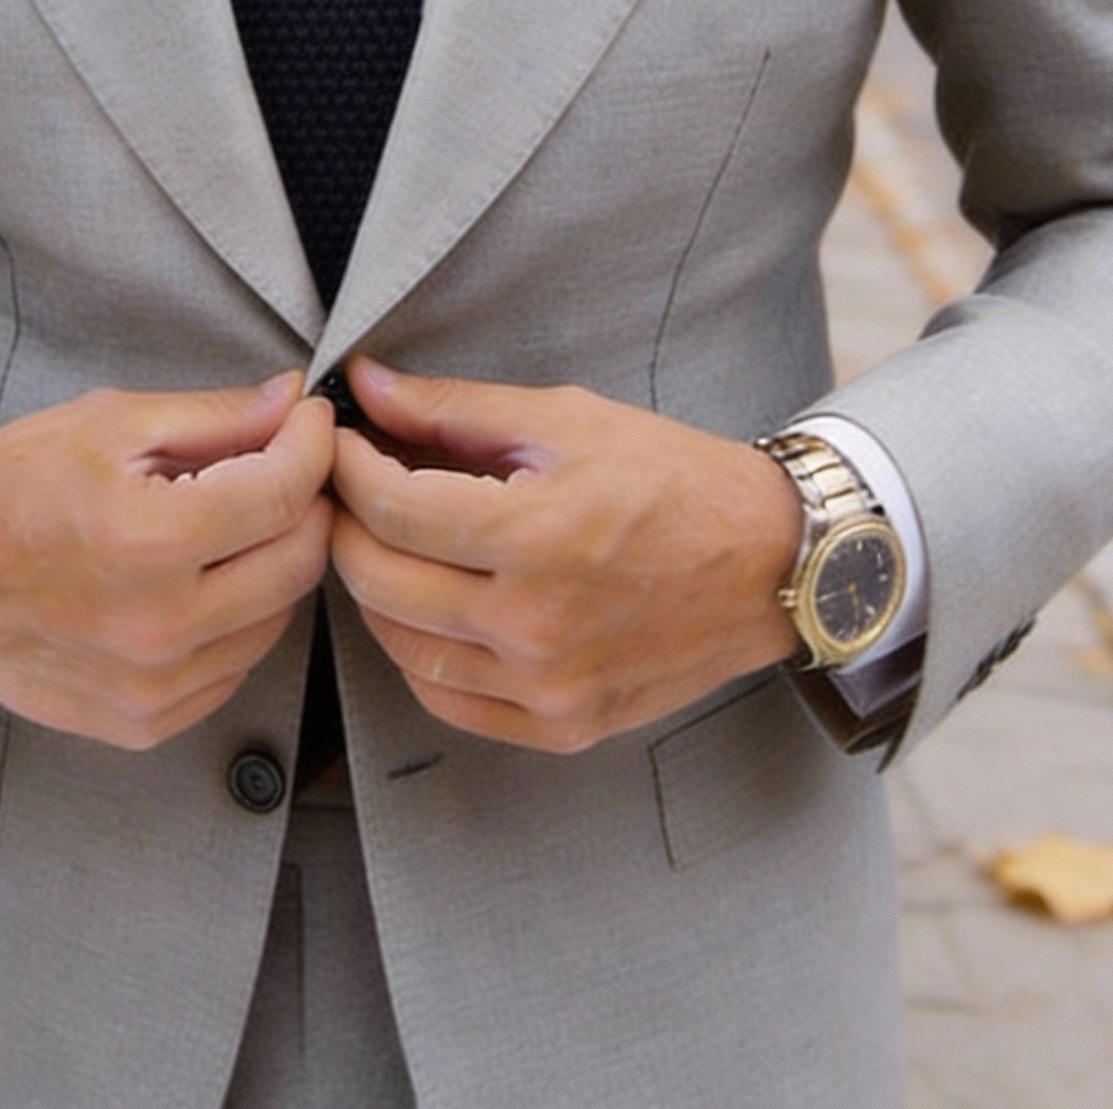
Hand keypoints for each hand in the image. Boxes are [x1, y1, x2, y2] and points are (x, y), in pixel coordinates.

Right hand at [0, 374, 334, 749]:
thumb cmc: (10, 484)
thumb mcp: (111, 423)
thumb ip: (216, 417)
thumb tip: (292, 401)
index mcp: (148, 541)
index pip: (285, 493)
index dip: (312, 445)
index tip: (308, 421)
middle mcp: (157, 627)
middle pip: (298, 561)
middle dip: (306, 502)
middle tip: (282, 465)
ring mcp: (151, 687)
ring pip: (276, 618)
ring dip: (274, 562)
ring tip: (232, 521)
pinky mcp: (143, 723)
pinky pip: (234, 667)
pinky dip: (238, 618)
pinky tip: (200, 579)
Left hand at [330, 361, 803, 752]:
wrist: (771, 562)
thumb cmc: (673, 479)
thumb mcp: (565, 418)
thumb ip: (453, 408)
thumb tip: (366, 386)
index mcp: (533, 535)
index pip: (388, 507)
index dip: (346, 467)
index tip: (341, 442)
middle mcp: (533, 623)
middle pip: (378, 581)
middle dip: (346, 525)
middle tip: (350, 490)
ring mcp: (547, 686)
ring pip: (401, 647)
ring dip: (376, 591)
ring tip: (389, 543)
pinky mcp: (562, 726)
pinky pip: (448, 701)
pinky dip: (419, 655)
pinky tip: (430, 608)